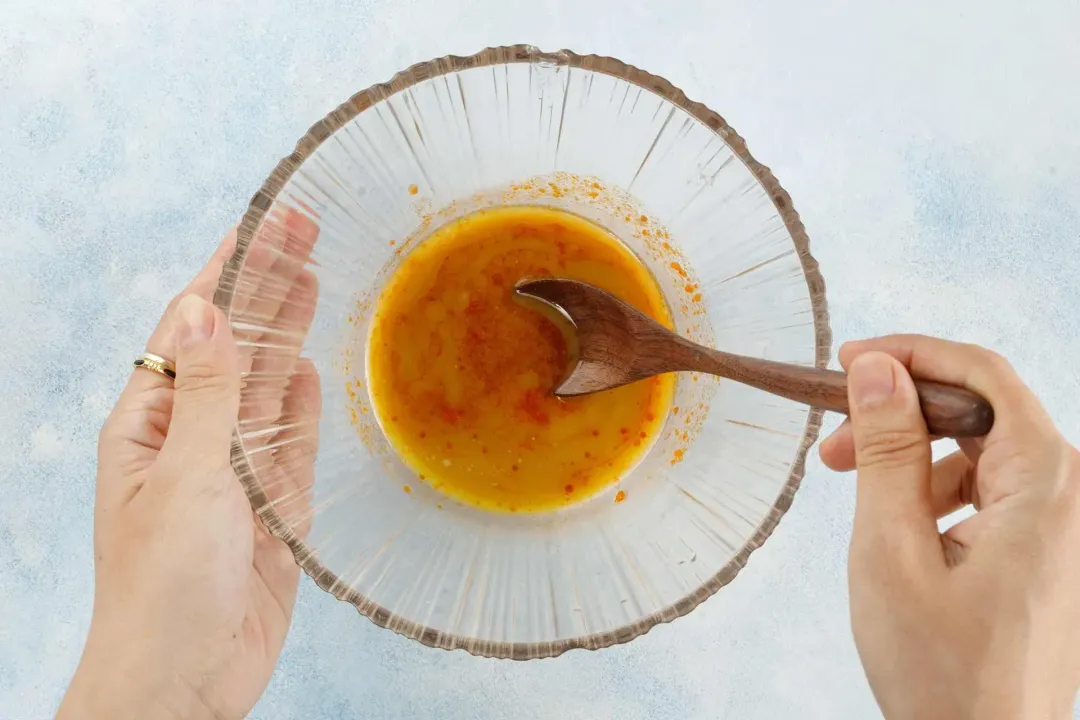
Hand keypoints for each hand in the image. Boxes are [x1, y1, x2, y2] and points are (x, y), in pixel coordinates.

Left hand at [59, 215, 319, 719]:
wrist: (185, 680)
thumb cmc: (161, 587)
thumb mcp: (184, 479)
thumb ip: (206, 396)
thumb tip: (207, 309)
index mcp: (149, 425)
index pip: (191, 327)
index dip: (229, 270)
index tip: (264, 223)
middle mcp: (190, 439)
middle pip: (234, 346)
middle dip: (266, 287)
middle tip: (304, 228)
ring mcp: (232, 472)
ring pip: (266, 387)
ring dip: (287, 332)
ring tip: (313, 276)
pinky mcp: (270, 507)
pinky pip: (289, 442)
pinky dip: (299, 404)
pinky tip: (306, 367)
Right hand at [819, 336, 1079, 718]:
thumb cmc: (941, 670)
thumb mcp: (892, 548)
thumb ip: (887, 449)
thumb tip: (878, 367)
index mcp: (1045, 484)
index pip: (983, 374)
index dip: (911, 353)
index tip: (848, 361)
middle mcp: (1071, 494)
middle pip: (981, 411)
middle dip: (901, 413)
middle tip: (832, 442)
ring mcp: (1064, 526)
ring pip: (982, 451)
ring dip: (912, 456)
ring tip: (851, 488)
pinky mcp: (1048, 552)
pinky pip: (992, 492)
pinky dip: (936, 491)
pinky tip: (897, 523)